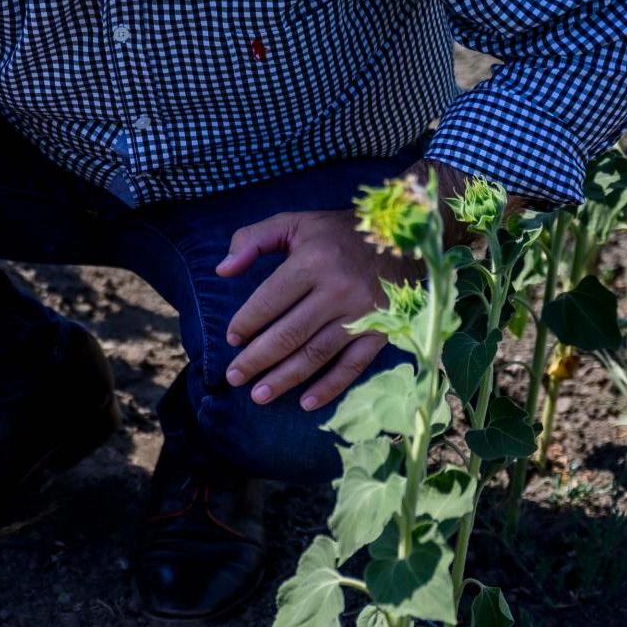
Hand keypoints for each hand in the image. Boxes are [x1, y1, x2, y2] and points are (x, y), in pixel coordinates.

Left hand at [217, 210, 415, 410]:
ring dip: (284, 379)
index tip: (232, 339)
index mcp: (313, 261)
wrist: (404, 237)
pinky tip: (307, 403)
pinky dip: (330, 387)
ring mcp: (362, 314)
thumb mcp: (294, 223)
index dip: (246, 324)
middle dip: (256, 359)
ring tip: (258, 395)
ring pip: (315, 354)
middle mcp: (338, 290)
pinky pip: (353, 365)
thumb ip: (252, 239)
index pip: (269, 301)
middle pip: (289, 334)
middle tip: (233, 377)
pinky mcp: (381, 331)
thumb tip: (222, 270)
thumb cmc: (338, 233)